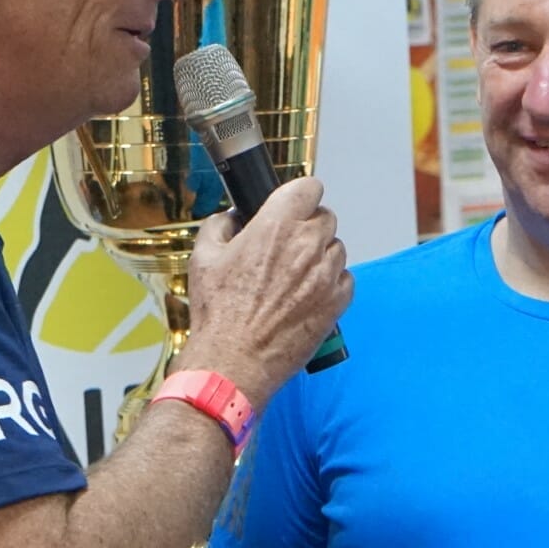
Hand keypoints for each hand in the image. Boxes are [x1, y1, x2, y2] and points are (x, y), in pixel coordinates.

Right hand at [184, 177, 352, 404]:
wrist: (233, 361)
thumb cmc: (219, 315)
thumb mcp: (203, 258)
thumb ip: (220, 225)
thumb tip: (232, 218)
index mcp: (275, 226)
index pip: (309, 187)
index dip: (301, 195)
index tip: (294, 204)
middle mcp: (306, 245)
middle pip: (325, 217)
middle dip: (308, 226)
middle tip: (288, 246)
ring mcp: (325, 274)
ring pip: (337, 247)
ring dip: (320, 255)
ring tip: (296, 275)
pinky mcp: (336, 302)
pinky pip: (345, 278)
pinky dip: (331, 282)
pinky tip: (308, 294)